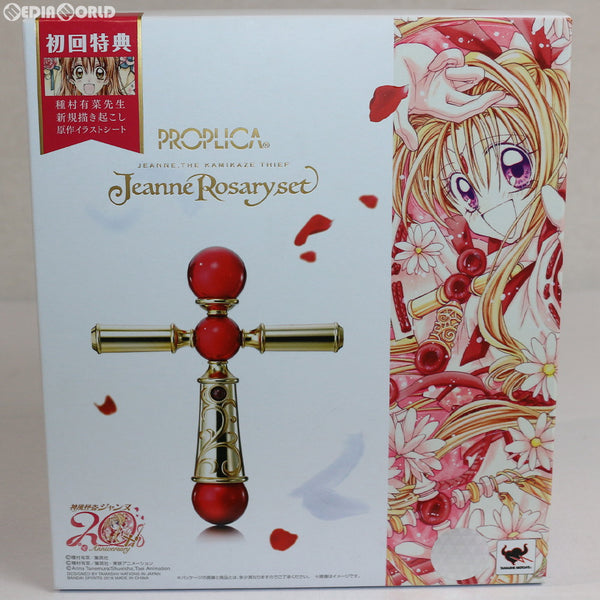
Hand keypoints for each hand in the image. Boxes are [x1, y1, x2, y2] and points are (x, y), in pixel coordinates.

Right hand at [394, 44, 516, 149]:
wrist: (389, 59)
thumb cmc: (392, 84)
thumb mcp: (396, 108)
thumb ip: (403, 128)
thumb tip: (412, 148)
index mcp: (433, 107)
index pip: (461, 112)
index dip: (479, 108)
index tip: (497, 100)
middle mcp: (442, 94)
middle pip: (472, 101)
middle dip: (490, 99)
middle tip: (508, 97)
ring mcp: (444, 79)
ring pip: (469, 77)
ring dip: (460, 73)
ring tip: (439, 70)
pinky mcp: (444, 63)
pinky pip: (458, 59)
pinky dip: (447, 59)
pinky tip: (432, 62)